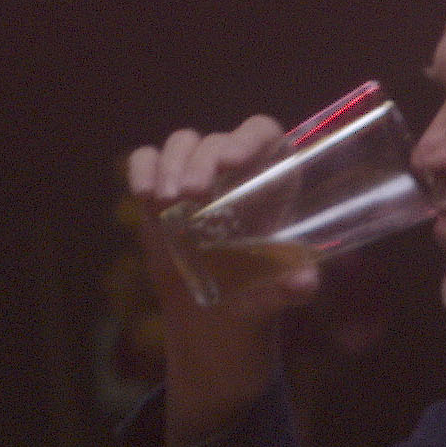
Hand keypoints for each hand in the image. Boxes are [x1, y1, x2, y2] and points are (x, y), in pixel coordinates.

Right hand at [127, 116, 308, 446]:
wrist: (214, 313)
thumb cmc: (257, 292)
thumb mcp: (279, 290)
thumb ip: (295, 285)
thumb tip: (303, 284)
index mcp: (272, 178)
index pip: (262, 133)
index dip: (248, 138)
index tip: (231, 162)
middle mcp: (234, 168)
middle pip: (217, 140)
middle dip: (201, 161)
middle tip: (192, 194)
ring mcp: (195, 173)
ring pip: (182, 143)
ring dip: (171, 165)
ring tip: (168, 201)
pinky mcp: (161, 187)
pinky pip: (147, 158)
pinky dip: (142, 169)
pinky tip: (143, 194)